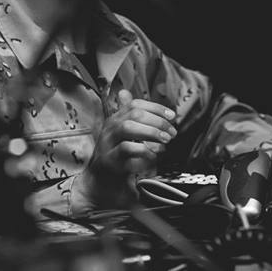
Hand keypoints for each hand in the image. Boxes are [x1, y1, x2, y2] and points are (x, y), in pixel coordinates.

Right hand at [70, 89, 177, 213]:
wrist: (99, 178)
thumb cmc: (114, 153)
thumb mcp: (119, 131)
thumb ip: (126, 114)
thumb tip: (124, 92)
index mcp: (114, 120)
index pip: (134, 105)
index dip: (155, 108)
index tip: (172, 116)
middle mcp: (110, 130)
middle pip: (133, 115)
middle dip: (156, 122)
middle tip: (171, 133)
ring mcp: (108, 145)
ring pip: (128, 129)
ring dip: (151, 134)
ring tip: (164, 143)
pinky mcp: (111, 161)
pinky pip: (127, 152)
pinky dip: (144, 154)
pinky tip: (152, 157)